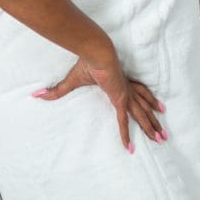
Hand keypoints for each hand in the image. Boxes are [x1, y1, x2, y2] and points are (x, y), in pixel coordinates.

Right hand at [34, 55, 165, 151]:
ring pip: (141, 115)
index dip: (145, 102)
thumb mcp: (72, 79)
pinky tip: (129, 147)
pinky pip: (123, 121)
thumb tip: (37, 94)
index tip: (157, 109)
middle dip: (154, 120)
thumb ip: (57, 89)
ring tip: (162, 138)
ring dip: (151, 127)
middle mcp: (126, 90)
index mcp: (120, 83)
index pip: (136, 94)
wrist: (96, 53)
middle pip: (143, 107)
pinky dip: (125, 134)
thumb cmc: (86, 62)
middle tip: (163, 133)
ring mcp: (124, 95)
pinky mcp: (119, 100)